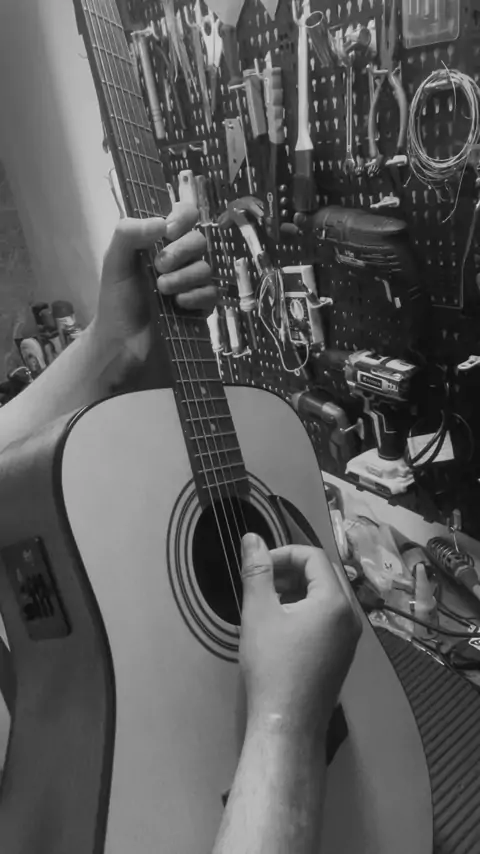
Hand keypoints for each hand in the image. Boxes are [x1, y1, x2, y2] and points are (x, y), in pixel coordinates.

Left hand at [91, 204, 216, 367]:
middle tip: (159, 267)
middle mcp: (178, 259)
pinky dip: (195, 297)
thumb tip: (162, 222)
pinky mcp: (201, 306)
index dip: (183, 218)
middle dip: (180, 252)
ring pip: (206, 268)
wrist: (123, 344)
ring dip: (183, 278)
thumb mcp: (114, 262)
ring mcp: (191, 283)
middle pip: (199, 240)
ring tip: (162, 292)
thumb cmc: (117, 302)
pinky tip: (178, 305)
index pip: (184, 215)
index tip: (169, 231)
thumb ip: (129, 234)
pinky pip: (212, 293)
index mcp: (158, 243)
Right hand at [240, 534, 361, 739]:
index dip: (283, 553)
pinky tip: (282, 624)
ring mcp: (350, 637)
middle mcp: (351, 614)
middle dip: (292, 569)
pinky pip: (329, 617)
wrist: (287, 723)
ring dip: (299, 589)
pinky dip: (307, 609)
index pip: (313, 556)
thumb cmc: (272, 665)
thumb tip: (252, 537)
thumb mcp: (259, 612)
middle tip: (263, 581)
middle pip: (324, 573)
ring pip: (327, 595)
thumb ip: (257, 570)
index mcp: (336, 601)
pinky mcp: (343, 654)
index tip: (257, 566)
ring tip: (268, 601)